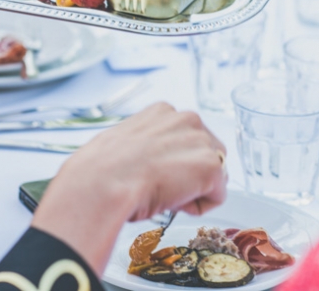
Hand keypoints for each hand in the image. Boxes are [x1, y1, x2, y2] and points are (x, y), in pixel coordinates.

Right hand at [32, 103, 227, 273]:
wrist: (102, 183)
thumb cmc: (101, 170)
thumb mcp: (123, 144)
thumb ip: (147, 145)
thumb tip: (148, 162)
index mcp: (163, 112)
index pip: (185, 139)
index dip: (172, 162)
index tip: (155, 173)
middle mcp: (187, 119)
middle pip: (206, 153)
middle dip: (191, 174)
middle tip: (161, 188)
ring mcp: (202, 141)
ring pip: (213, 175)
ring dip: (194, 190)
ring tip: (164, 193)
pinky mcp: (211, 166)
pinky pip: (217, 196)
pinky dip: (198, 207)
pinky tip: (172, 202)